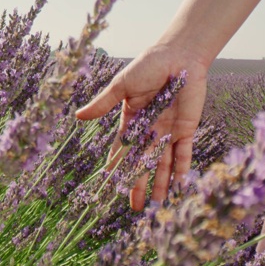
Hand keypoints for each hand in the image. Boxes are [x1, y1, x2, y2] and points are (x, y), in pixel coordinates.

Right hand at [75, 44, 208, 210]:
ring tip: (157, 206)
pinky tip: (179, 187)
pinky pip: (184, 154)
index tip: (111, 188)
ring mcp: (168, 132)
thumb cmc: (148, 65)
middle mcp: (149, 131)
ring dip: (160, 184)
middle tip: (135, 209)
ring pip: (163, 165)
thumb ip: (103, 103)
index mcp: (131, 122)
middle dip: (139, 185)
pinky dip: (182, 171)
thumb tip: (77, 117)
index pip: (122, 151)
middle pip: (142, 164)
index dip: (117, 170)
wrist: (179, 56)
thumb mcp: (122, 85)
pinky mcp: (186, 130)